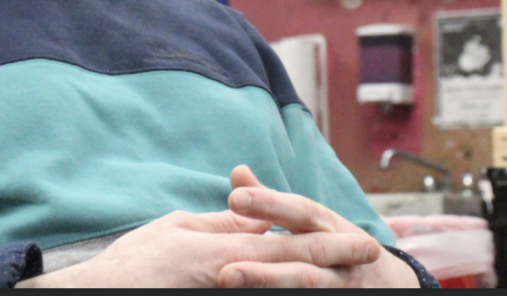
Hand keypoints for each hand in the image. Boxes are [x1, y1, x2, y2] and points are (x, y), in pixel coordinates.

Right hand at [19, 166, 417, 287]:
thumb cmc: (136, 263)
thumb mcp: (178, 229)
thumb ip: (221, 224)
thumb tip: (257, 218)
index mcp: (226, 252)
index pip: (288, 243)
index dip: (328, 242)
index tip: (361, 241)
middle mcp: (232, 277)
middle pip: (295, 270)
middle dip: (336, 264)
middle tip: (370, 258)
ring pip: (279, 290)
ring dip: (311, 283)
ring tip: (348, 280)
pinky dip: (277, 295)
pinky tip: (299, 291)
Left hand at [222, 165, 418, 287]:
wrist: (389, 286)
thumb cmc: (336, 245)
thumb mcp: (312, 220)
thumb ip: (272, 202)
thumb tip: (237, 172)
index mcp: (329, 228)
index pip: (300, 213)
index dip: (269, 205)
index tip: (234, 198)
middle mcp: (340, 258)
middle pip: (304, 262)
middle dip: (265, 271)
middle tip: (226, 272)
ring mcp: (341, 286)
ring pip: (307, 287)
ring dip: (271, 288)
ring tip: (231, 286)